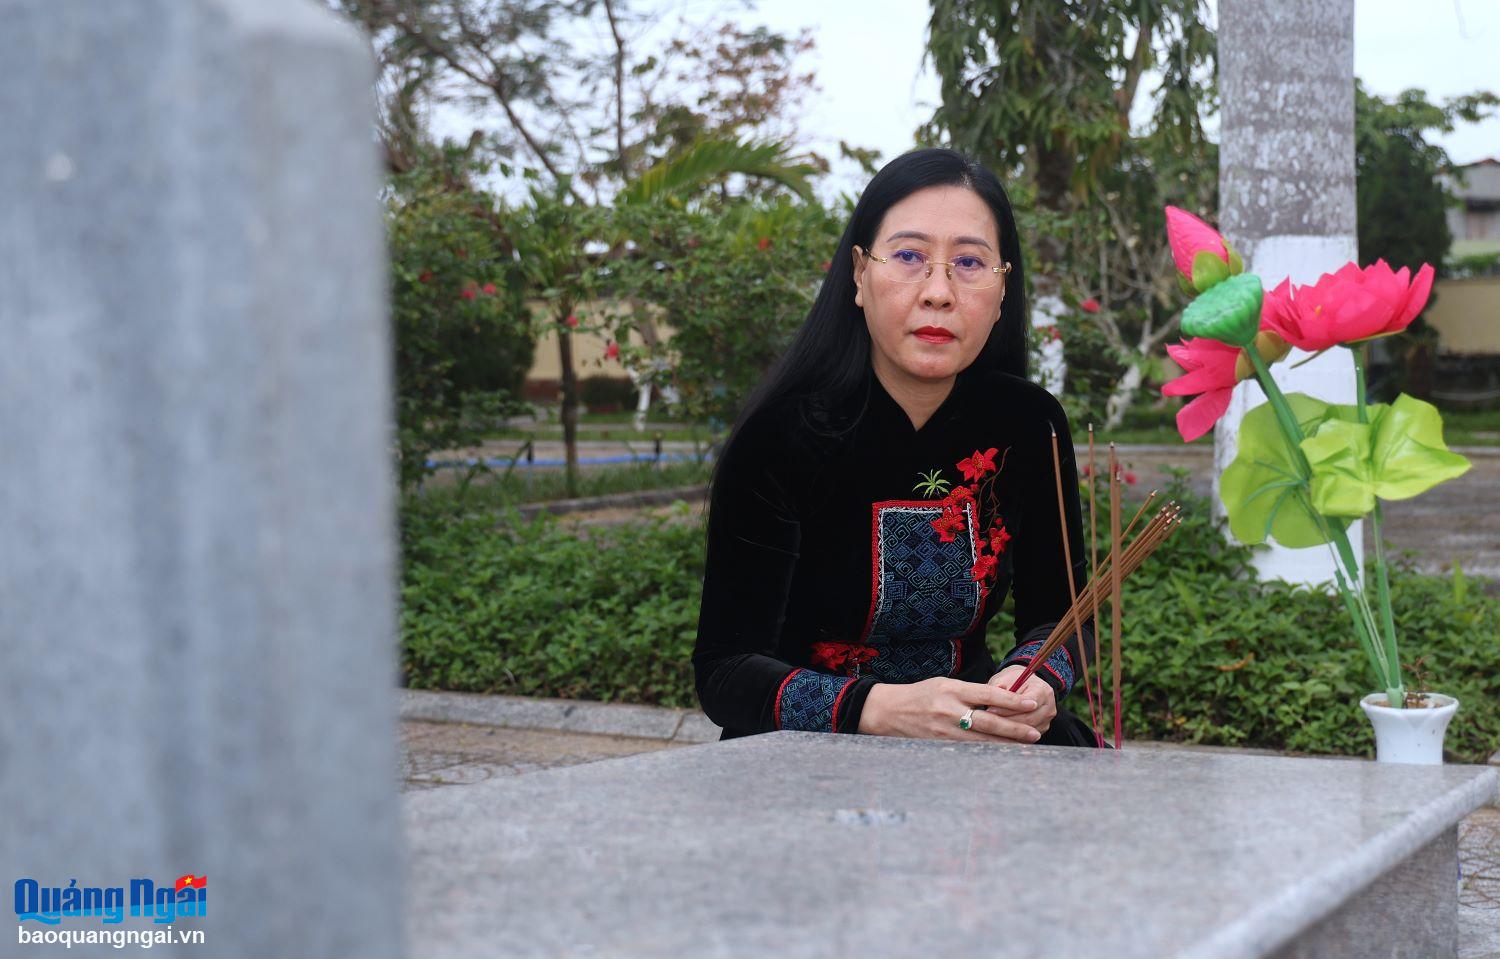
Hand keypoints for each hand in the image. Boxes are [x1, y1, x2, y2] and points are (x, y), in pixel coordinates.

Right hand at [858, 677, 1042, 742]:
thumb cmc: (920, 695)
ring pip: (982, 742)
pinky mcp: (939, 746)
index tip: (1032, 704)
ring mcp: (944, 731)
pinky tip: (999, 755)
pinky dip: (986, 753)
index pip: (989, 695)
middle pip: (990, 723)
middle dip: (1015, 730)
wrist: (888, 711)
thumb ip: (969, 693)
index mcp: (952, 690)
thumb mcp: (944, 685)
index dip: (1013, 701)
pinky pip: (968, 752)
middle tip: (1035, 734)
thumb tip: (1000, 702)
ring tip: (1023, 747)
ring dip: (1005, 745)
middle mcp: (949, 710)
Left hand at [986, 664, 1056, 735]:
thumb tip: (994, 691)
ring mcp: (1046, 719)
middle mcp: (1048, 706)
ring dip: (1008, 731)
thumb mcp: (1005, 677)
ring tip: (991, 727)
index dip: (1008, 708)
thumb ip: (1000, 684)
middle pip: (1029, 719)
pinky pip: (1026, 737)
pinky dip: (1012, 736)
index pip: (1027, 703)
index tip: (991, 709)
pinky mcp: (1041, 729)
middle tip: (988, 721)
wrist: (1025, 685)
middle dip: (1007, 721)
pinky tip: (998, 733)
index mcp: (1042, 690)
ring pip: (1027, 731)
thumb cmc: (1014, 680)